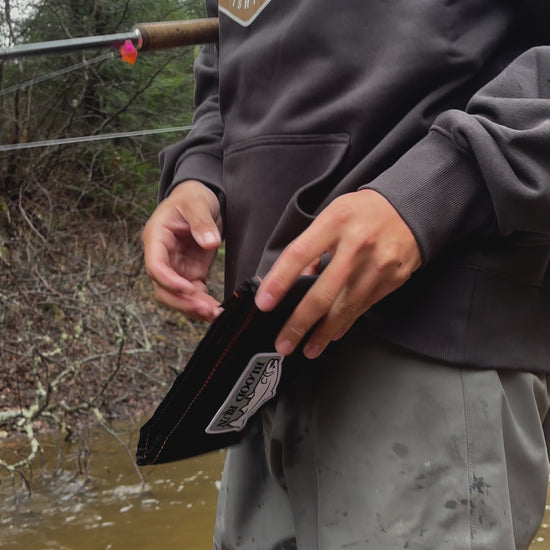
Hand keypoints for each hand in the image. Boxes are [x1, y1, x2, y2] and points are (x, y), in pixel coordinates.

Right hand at [142, 180, 222, 320]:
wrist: (199, 199)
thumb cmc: (192, 197)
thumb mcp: (197, 202)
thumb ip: (201, 222)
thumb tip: (209, 243)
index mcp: (157, 238)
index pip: (155, 266)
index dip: (169, 281)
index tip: (189, 288)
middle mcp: (163, 257)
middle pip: (163, 289)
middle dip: (183, 302)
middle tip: (206, 309)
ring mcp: (176, 267)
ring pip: (177, 297)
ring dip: (194, 308)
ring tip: (215, 314)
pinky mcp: (191, 273)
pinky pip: (193, 294)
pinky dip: (203, 304)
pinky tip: (216, 310)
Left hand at [255, 189, 420, 357]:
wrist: (410, 208)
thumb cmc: (363, 212)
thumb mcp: (332, 216)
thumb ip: (313, 247)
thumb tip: (297, 281)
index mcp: (335, 222)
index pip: (299, 254)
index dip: (279, 281)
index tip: (264, 303)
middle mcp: (357, 245)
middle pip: (323, 292)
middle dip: (300, 322)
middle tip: (284, 342)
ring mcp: (378, 264)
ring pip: (345, 307)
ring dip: (323, 333)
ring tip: (307, 348)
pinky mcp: (392, 280)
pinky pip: (363, 307)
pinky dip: (345, 323)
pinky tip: (332, 334)